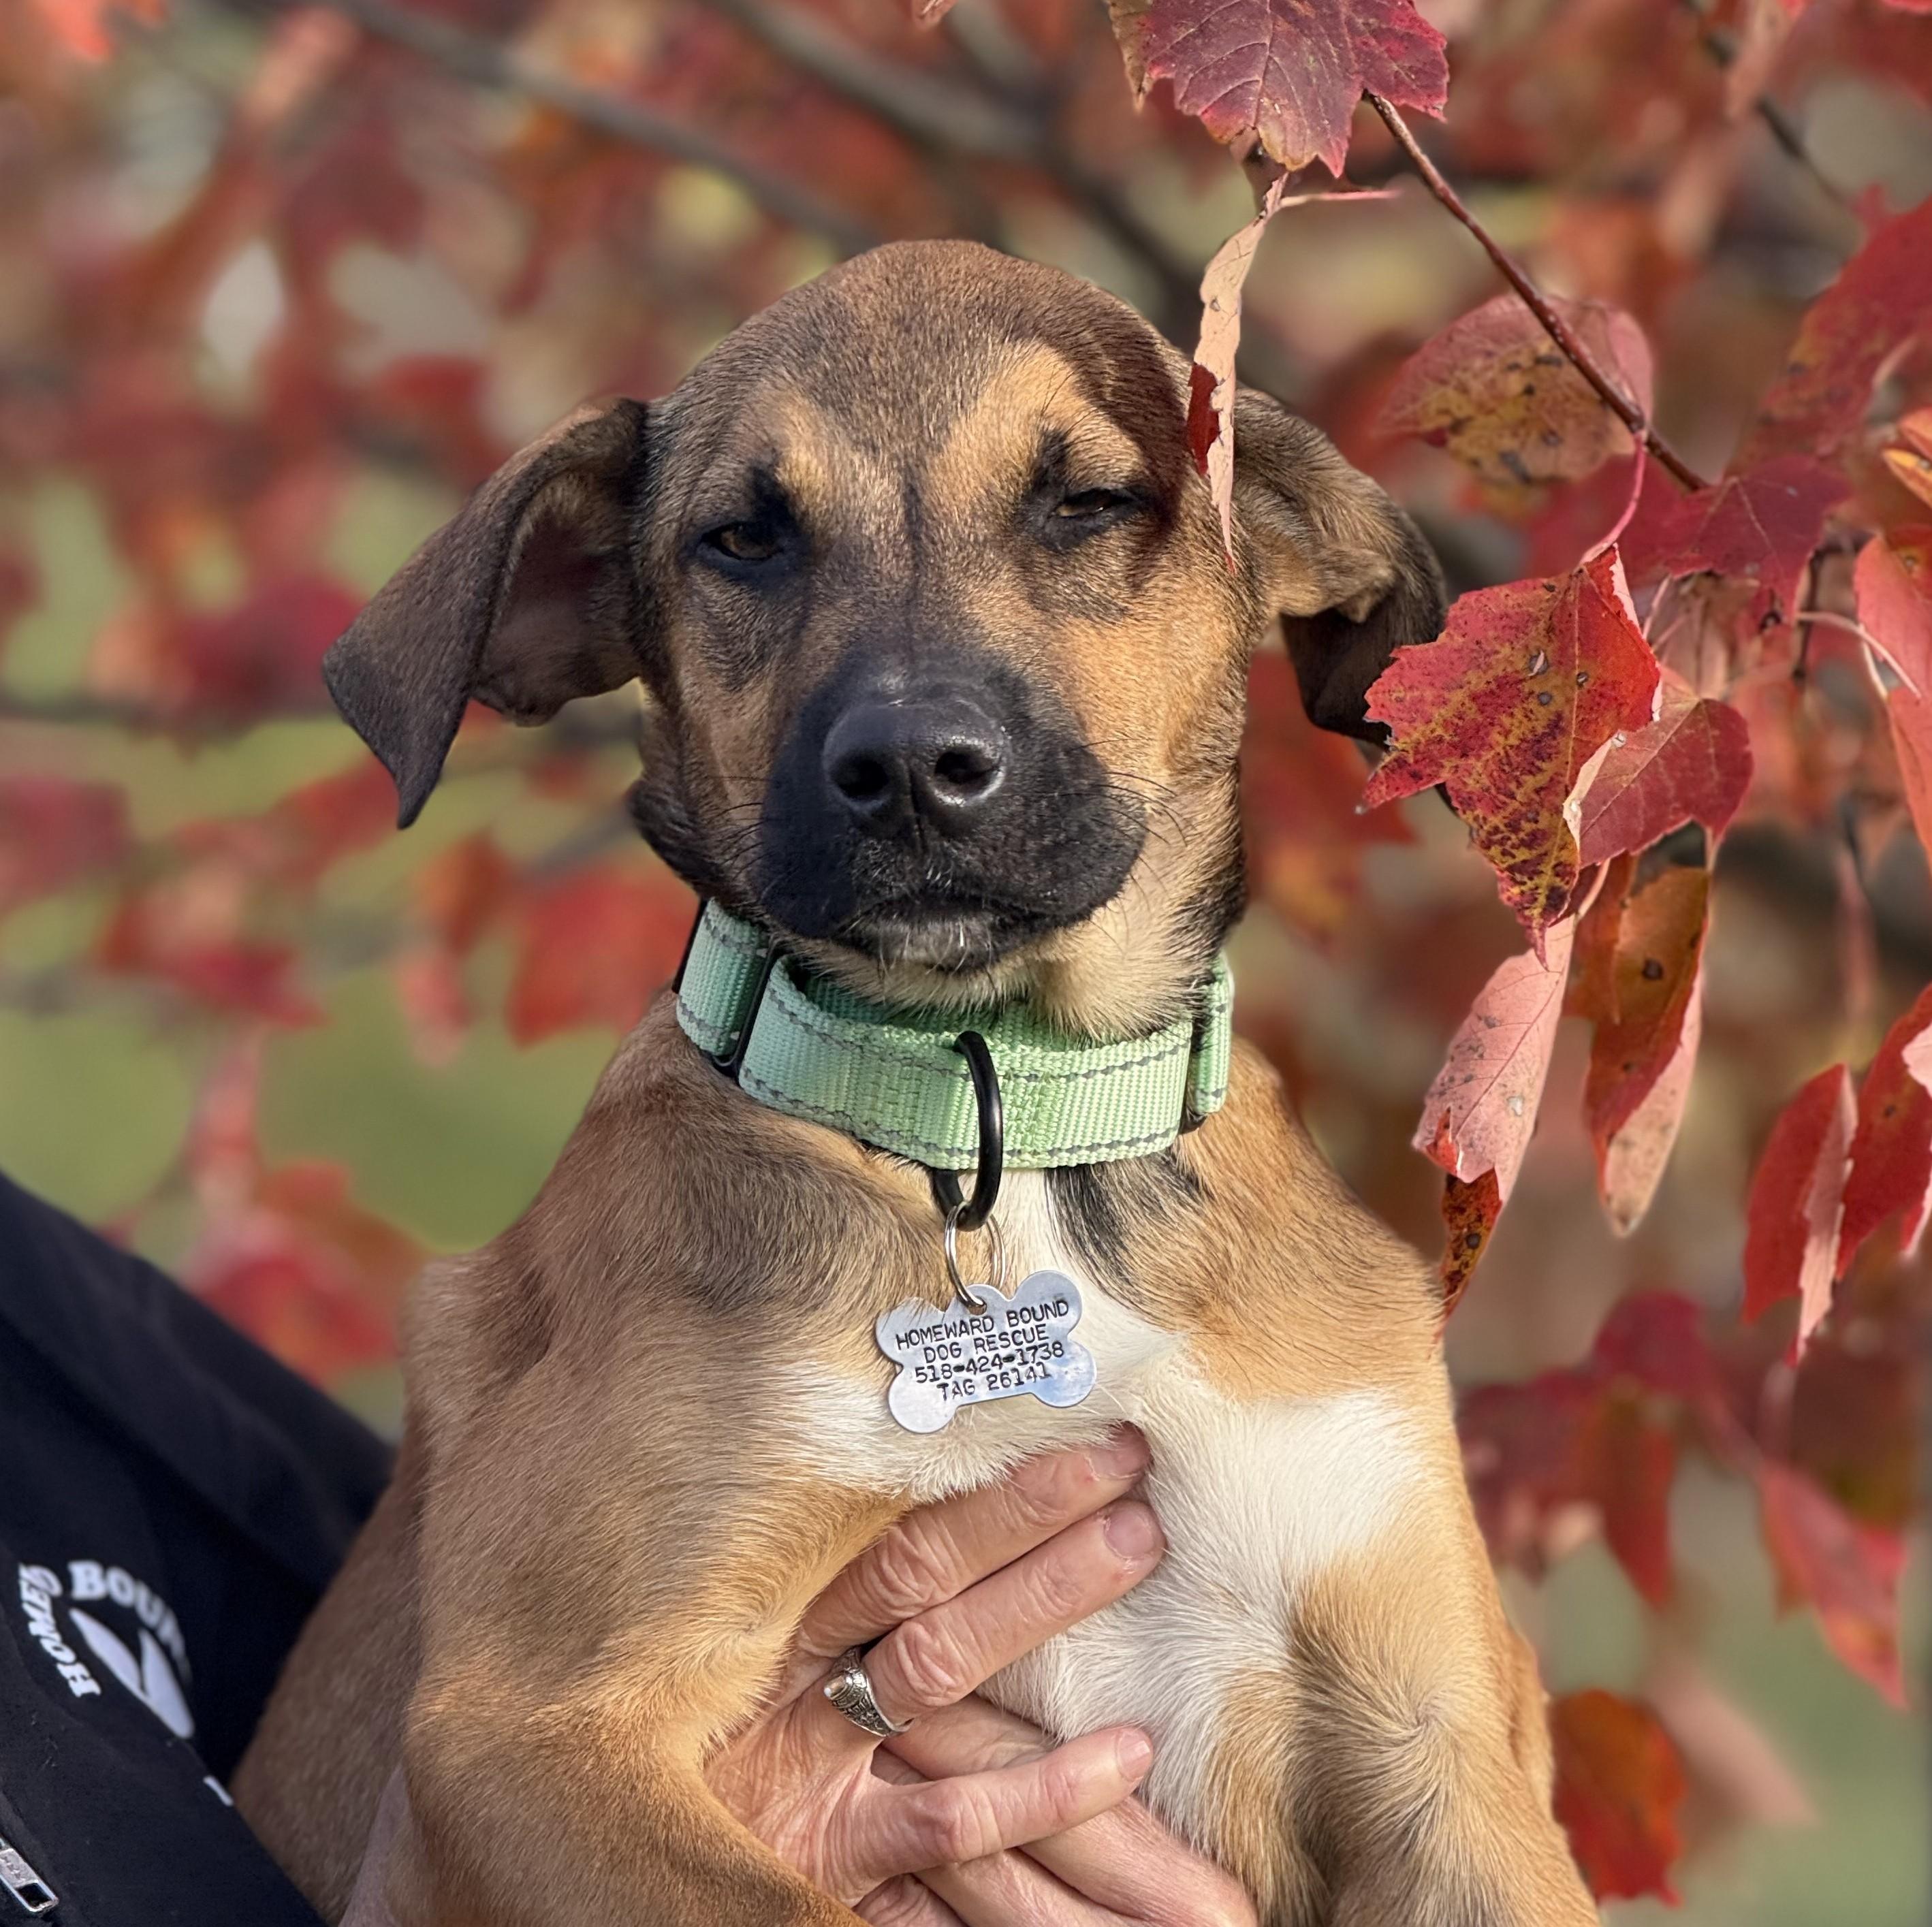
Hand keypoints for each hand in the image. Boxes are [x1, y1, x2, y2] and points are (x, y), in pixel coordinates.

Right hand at [705, 1432, 1256, 1925]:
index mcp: (787, 1623)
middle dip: (1027, 1516)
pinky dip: (1046, 1787)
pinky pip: (952, 1823)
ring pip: (937, 1670)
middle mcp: (795, 1679)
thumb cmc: (731, 1762)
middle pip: (920, 1577)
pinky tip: (1130, 1752)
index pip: (901, 1536)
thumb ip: (872, 1619)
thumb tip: (974, 1526)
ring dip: (1041, 1598)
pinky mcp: (835, 1862)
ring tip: (1137, 1545)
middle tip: (1130, 1467)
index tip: (1095, 1440)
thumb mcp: (785, 1678)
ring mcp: (814, 1768)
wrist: (633, 1872)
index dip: (998, 1486)